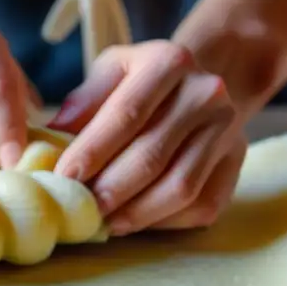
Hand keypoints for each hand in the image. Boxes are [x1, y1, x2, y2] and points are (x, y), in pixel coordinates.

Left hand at [47, 41, 245, 234]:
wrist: (200, 85)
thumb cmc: (140, 83)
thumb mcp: (108, 74)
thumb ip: (81, 104)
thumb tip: (49, 141)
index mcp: (169, 62)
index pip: (126, 114)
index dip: (92, 151)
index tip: (63, 177)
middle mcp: (205, 93)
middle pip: (152, 156)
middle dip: (111, 190)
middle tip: (80, 210)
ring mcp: (227, 130)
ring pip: (180, 187)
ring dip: (136, 213)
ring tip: (103, 223)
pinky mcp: (236, 163)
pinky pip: (200, 205)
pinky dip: (163, 221)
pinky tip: (133, 221)